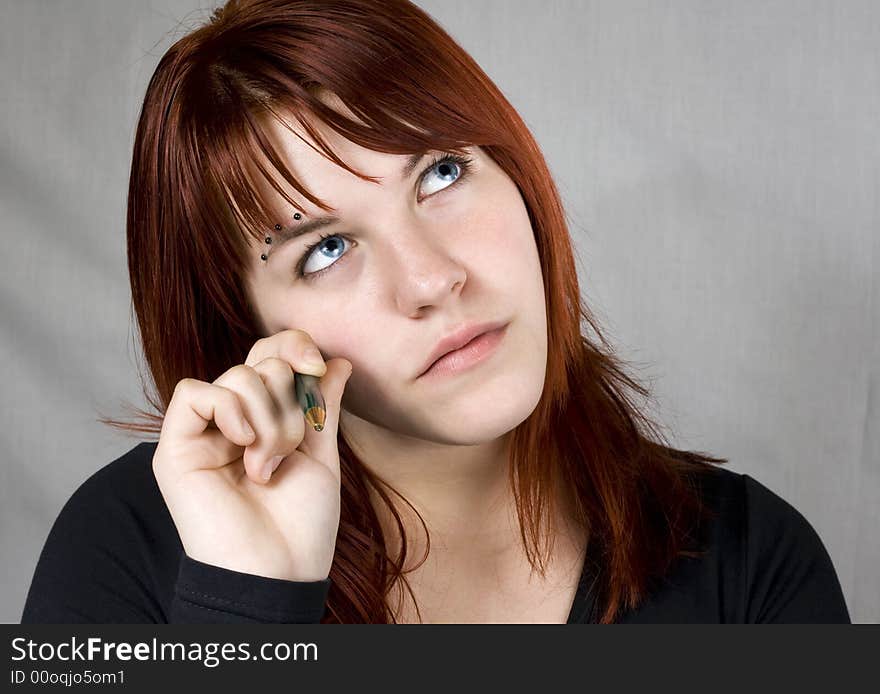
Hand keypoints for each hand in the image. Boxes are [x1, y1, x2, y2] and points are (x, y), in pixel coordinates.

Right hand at [152, 329, 351, 581]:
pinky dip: (228, 411)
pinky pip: (193, 393)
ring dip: (269, 421)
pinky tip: (243, 446)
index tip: (316, 366)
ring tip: (268, 466)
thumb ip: (322, 406)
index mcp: (263, 418)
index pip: (271, 356)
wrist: (279, 570)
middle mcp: (230, 421)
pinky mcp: (175, 448)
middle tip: (289, 451)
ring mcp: (201, 433)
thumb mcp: (321, 454)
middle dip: (289, 404)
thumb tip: (337, 360)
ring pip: (236, 376)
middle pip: (259, 362)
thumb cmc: (302, 522)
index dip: (294, 347)